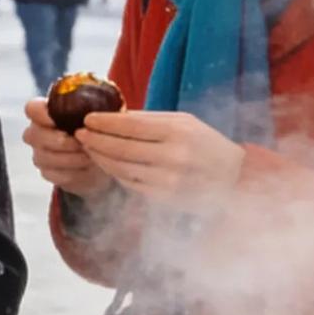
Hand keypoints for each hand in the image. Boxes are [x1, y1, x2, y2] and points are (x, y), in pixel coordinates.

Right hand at [22, 98, 115, 198]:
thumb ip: (93, 108)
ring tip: (90, 156)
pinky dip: (74, 172)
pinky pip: (55, 175)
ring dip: (71, 158)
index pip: (32, 109)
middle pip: (35, 135)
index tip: (61, 119)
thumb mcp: (98, 115)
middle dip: (62, 141)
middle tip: (83, 142)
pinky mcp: (47, 173)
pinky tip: (87, 168)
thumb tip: (100, 107)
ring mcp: (40, 154)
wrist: (102, 158)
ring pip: (45, 157)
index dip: (43, 114)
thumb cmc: (96, 130)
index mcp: (45, 112)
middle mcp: (37, 132)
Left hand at [77, 107, 244, 201]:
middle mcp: (173, 157)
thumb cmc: (205, 143)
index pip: (129, 126)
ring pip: (121, 168)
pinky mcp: (165, 199)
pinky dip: (115, 173)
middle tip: (79, 134)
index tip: (86, 119)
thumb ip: (149, 120)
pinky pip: (131, 184)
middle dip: (95, 141)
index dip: (103, 123)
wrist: (234, 177)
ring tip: (89, 148)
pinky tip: (107, 164)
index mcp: (177, 132)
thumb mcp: (183, 122)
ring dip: (100, 158)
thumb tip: (112, 115)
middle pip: (120, 148)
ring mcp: (169, 181)